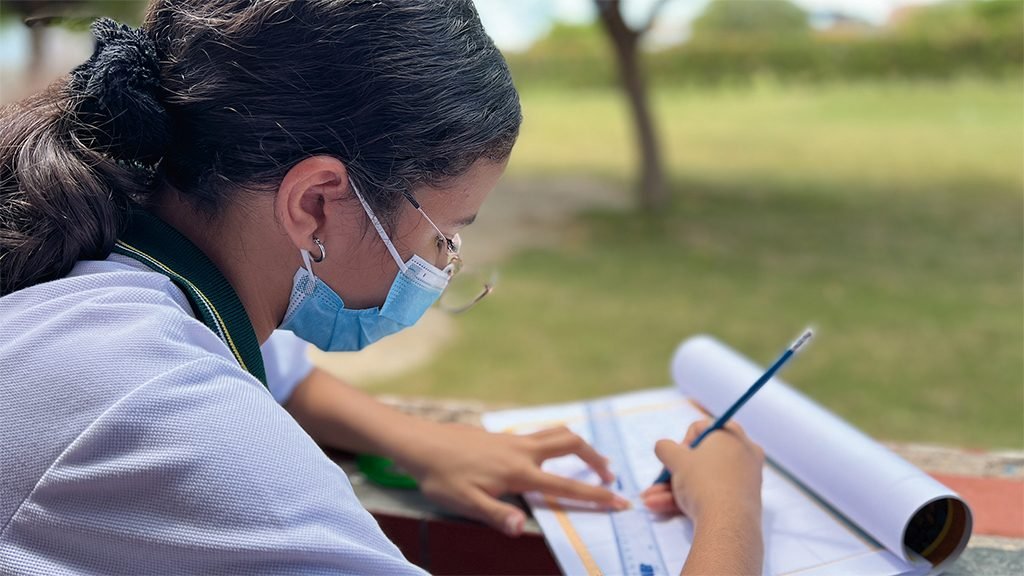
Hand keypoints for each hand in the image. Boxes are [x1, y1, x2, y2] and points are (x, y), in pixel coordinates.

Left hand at [394, 422, 629, 536]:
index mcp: (518, 472)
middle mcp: (522, 450)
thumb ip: (496, 514)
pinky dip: (558, 440)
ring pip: (558, 433)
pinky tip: (552, 452)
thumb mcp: (466, 503)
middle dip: (596, 459)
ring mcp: (513, 440)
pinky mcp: (504, 436)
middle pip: (571, 444)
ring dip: (580, 445)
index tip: (620, 501)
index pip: (566, 485)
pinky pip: (541, 433)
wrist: (421, 443)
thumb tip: (519, 528)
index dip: (595, 496)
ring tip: (593, 460)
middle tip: (610, 477)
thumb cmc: (441, 476)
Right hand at [640, 418, 763, 522]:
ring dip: (673, 489)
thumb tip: (664, 446)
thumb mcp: (676, 460)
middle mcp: (743, 452)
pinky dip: (690, 499)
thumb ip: (665, 448)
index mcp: (731, 434)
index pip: (699, 430)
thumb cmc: (702, 482)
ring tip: (650, 501)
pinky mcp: (743, 500)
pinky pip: (713, 493)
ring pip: (703, 478)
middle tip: (655, 485)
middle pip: (699, 458)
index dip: (681, 444)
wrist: (728, 524)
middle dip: (671, 473)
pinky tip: (662, 508)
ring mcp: (745, 477)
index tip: (673, 460)